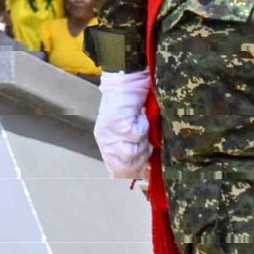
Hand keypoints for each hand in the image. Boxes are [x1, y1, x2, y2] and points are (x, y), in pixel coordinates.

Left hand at [93, 68, 154, 191]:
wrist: (125, 81)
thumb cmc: (131, 106)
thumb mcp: (129, 133)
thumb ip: (134, 150)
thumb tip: (148, 172)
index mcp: (107, 146)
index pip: (117, 172)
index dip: (134, 173)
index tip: (148, 169)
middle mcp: (105, 142)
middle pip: (126, 167)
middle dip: (142, 158)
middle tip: (148, 143)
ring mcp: (109, 134)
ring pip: (132, 153)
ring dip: (144, 142)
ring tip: (144, 128)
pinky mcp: (117, 124)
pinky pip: (137, 135)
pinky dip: (144, 126)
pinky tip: (140, 117)